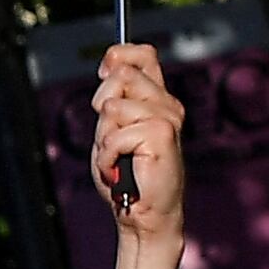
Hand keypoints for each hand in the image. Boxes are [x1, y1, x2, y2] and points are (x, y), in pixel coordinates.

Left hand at [88, 40, 184, 262]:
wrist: (143, 214)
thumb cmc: (126, 176)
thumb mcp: (111, 131)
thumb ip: (112, 99)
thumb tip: (109, 63)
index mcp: (157, 99)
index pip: (142, 54)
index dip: (118, 57)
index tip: (104, 76)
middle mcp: (167, 104)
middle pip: (120, 75)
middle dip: (101, 107)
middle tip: (111, 137)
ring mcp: (167, 117)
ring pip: (112, 106)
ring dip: (104, 138)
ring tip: (118, 157)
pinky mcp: (162, 134)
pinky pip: (114, 134)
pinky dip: (107, 156)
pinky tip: (120, 169)